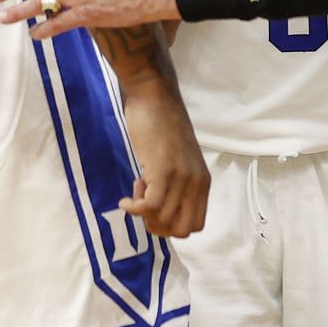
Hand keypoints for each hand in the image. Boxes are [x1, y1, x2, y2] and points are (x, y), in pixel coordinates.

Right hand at [117, 82, 208, 238]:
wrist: (154, 96)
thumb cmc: (161, 125)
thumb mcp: (178, 161)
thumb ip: (176, 184)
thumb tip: (159, 210)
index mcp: (203, 182)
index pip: (195, 225)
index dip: (171, 224)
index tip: (156, 206)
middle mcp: (197, 183)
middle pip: (181, 230)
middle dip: (158, 226)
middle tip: (144, 206)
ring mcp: (181, 177)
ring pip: (164, 219)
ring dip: (144, 213)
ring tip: (136, 188)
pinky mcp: (163, 170)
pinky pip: (151, 206)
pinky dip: (135, 209)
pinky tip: (125, 200)